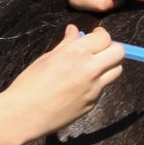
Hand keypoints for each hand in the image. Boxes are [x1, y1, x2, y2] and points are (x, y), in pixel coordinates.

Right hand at [0, 25, 125, 137]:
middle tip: (100, 50)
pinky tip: (81, 85)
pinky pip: (103, 87)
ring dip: (109, 65)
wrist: (24, 114)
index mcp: (77, 53)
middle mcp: (90, 69)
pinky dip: (97, 82)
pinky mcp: (93, 103)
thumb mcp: (47, 58)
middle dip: (111, 48)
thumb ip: (66, 44)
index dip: (101, 35)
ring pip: (116, 71)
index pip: (105, 38)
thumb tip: (74, 30)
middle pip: (119, 53)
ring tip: (94, 66)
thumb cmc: (30, 83)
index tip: (96, 35)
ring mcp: (94, 88)